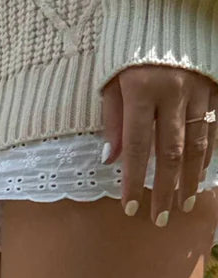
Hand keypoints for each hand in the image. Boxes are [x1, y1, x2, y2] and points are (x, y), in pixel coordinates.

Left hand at [102, 64, 217, 225]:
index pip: (136, 147)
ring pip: (198, 142)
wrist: (165, 15)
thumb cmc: (128, 54)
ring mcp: (198, 89)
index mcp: (142, 92)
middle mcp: (174, 93)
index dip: (134, 180)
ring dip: (191, 178)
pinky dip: (208, 153)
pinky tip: (201, 174)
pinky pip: (213, 125)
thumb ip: (112, 121)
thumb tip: (109, 160)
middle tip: (161, 218)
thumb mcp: (110, 83)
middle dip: (166, 189)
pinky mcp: (214, 86)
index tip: (130, 207)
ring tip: (184, 205)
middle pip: (170, 152)